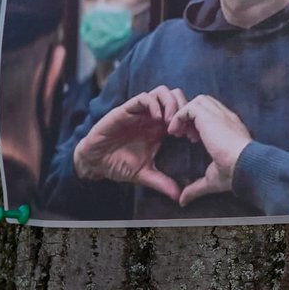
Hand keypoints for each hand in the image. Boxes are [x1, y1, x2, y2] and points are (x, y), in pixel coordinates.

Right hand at [73, 85, 186, 203]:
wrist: (95, 163)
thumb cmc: (119, 164)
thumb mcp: (144, 174)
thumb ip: (162, 182)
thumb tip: (178, 197)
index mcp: (160, 128)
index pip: (182, 112)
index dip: (191, 121)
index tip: (193, 138)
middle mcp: (152, 116)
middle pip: (176, 97)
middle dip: (184, 108)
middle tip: (183, 128)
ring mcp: (140, 112)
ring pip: (162, 92)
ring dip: (170, 104)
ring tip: (171, 122)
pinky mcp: (126, 110)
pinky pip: (144, 97)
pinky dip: (154, 104)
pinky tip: (157, 119)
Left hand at [167, 95, 253, 206]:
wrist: (245, 166)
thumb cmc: (235, 173)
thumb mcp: (212, 179)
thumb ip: (196, 187)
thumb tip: (183, 201)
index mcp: (230, 129)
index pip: (213, 115)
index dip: (198, 125)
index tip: (191, 140)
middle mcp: (226, 118)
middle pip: (205, 103)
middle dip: (191, 115)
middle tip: (182, 134)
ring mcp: (220, 114)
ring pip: (198, 101)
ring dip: (184, 113)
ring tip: (177, 131)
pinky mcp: (210, 116)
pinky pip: (189, 106)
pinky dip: (179, 116)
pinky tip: (175, 132)